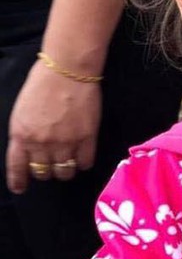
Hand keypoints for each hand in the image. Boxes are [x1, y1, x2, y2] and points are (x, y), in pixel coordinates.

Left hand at [6, 62, 100, 192]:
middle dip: (45, 172)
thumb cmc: (42, 84)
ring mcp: (65, 142)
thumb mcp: (22, 111)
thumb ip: (24, 133)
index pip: (17, 167)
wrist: (68, 70)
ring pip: (65, 172)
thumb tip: (31, 151)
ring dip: (65, 170)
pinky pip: (85, 162)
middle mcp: (42, 142)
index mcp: (21, 134)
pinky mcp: (87, 138)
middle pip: (43, 172)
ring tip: (67, 162)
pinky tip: (82, 157)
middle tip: (50, 165)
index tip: (21, 188)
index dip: (19, 181)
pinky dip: (83, 163)